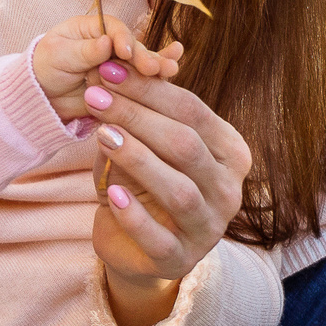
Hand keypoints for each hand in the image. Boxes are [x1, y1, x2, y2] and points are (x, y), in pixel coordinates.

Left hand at [31, 12, 181, 120]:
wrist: (42, 97)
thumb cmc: (45, 68)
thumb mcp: (59, 56)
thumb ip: (84, 51)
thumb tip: (106, 42)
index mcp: (93, 28)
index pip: (113, 29)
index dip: (123, 39)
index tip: (126, 53)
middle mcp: (110, 43)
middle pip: (132, 47)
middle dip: (143, 57)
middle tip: (153, 69)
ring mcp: (118, 64)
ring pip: (140, 64)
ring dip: (156, 66)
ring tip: (171, 70)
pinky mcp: (123, 85)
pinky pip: (141, 79)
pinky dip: (157, 75)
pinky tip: (175, 65)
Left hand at [83, 45, 250, 325]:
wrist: (139, 248)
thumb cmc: (146, 184)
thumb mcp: (147, 144)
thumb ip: (140, 111)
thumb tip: (113, 65)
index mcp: (230, 152)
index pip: (193, 111)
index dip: (149, 89)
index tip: (108, 70)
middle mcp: (229, 190)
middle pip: (185, 145)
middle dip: (138, 116)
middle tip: (95, 96)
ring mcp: (208, 228)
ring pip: (179, 189)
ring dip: (138, 159)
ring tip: (102, 135)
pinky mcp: (180, 260)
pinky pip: (160, 237)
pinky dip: (135, 215)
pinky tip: (110, 193)